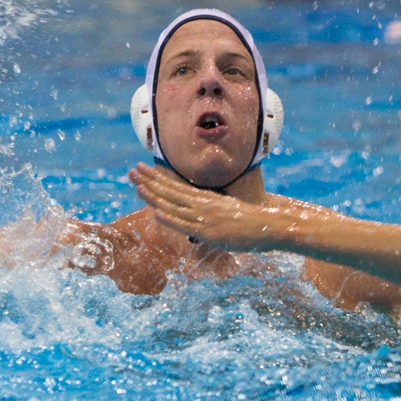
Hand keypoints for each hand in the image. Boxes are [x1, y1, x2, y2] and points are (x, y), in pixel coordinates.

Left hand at [130, 164, 286, 250]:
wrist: (269, 226)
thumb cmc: (251, 223)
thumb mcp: (227, 213)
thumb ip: (211, 214)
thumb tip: (198, 217)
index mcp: (206, 199)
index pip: (176, 186)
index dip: (157, 177)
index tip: (142, 169)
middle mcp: (202, 204)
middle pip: (170, 191)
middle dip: (149, 180)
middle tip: (131, 170)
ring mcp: (204, 217)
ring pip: (173, 205)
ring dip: (154, 195)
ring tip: (137, 185)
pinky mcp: (209, 231)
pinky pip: (185, 224)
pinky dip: (169, 218)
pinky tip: (155, 212)